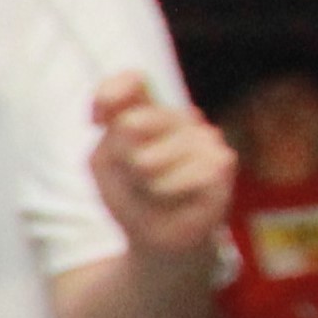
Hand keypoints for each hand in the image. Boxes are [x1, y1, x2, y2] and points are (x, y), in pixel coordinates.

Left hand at [90, 72, 235, 261]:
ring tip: (156, 190)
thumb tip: (127, 121)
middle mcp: (181, 117)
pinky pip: (175, 177)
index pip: (131, 82)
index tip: (95, 122)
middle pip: (132, 124)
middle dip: (122, 159)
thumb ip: (108, 135)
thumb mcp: (104, 162)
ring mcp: (206, 137)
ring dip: (143, 183)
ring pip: (150, 157)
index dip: (110, 94)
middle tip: (136, 176)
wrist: (160, 235)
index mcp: (151, 110)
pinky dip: (164, 194)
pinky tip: (176, 197)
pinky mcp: (222, 163)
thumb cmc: (131, 194)